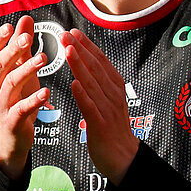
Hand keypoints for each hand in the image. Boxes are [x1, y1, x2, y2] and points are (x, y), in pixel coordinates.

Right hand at [0, 16, 48, 178]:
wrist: (9, 139)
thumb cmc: (17, 99)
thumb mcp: (19, 72)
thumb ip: (22, 48)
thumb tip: (25, 19)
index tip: (11, 26)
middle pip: (0, 65)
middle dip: (13, 50)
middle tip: (27, 38)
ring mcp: (2, 104)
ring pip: (10, 84)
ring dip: (26, 70)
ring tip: (43, 58)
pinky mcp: (13, 121)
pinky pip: (22, 109)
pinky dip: (34, 100)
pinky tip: (47, 93)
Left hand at [62, 31, 138, 181]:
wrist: (124, 158)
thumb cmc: (113, 131)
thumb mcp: (110, 103)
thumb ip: (100, 86)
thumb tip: (86, 68)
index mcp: (116, 89)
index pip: (101, 63)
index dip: (88, 46)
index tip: (74, 32)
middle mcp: (114, 95)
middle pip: (96, 69)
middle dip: (80, 49)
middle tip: (66, 34)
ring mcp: (108, 110)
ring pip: (92, 84)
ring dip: (80, 66)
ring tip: (68, 50)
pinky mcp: (101, 125)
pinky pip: (91, 107)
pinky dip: (83, 95)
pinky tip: (74, 84)